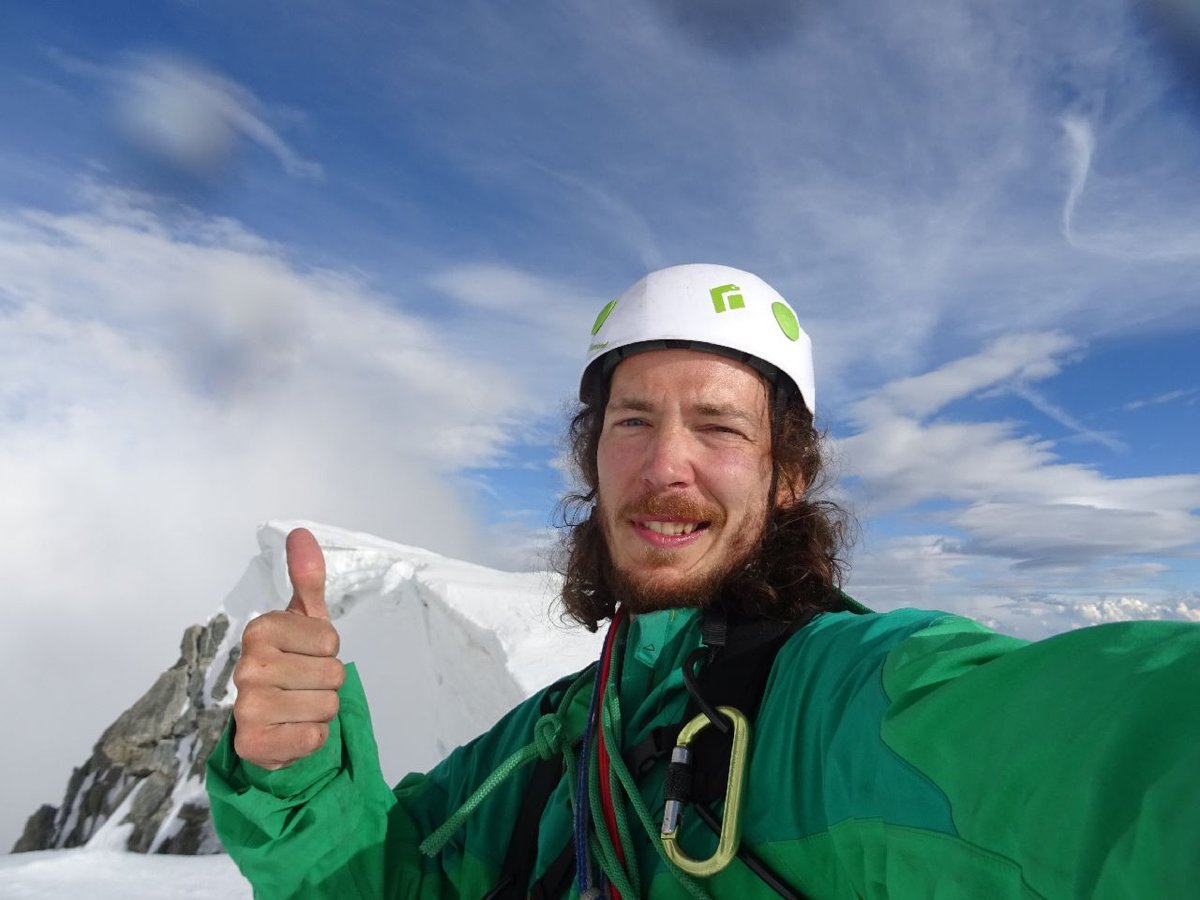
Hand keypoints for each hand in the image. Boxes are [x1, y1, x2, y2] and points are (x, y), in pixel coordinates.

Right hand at [232, 527, 344, 769]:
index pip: (331, 641)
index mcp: (260, 630)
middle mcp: (248, 666)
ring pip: (327, 706)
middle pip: (333, 674)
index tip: (306, 654)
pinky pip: (313, 738)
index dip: (328, 651)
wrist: (270, 722)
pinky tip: (292, 731)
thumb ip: (307, 578)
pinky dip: (312, 738)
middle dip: (327, 683)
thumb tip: (301, 533)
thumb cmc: (293, 662)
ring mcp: (247, 707)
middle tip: (304, 684)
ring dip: (321, 710)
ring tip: (299, 706)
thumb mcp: (305, 619)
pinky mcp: (253, 744)